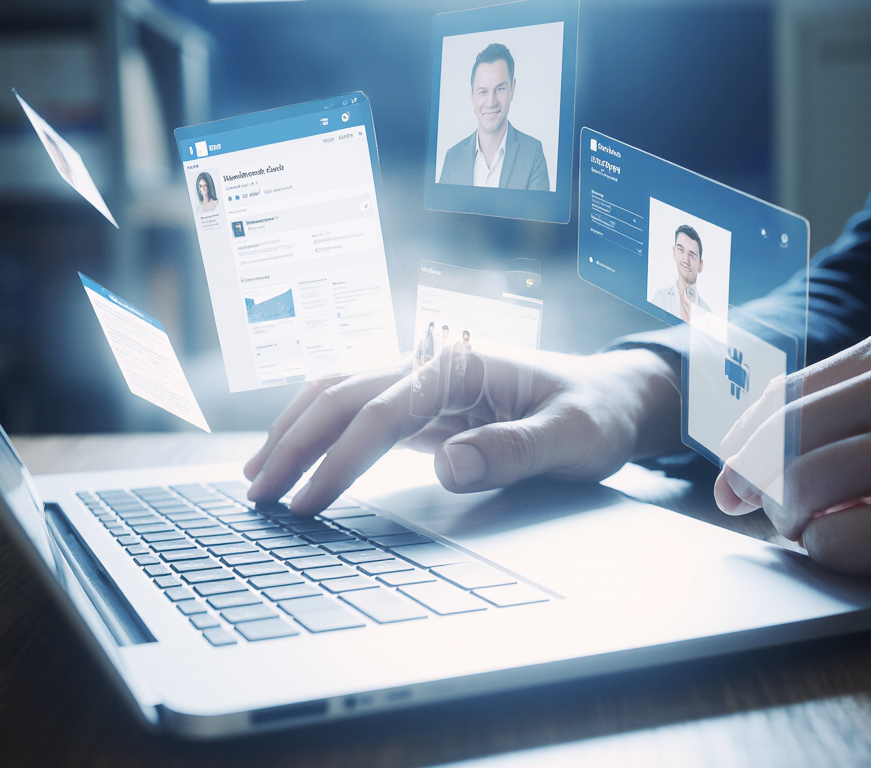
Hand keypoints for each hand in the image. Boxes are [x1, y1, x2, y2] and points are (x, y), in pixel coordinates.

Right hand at [244, 347, 682, 515]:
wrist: (614, 396)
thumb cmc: (596, 414)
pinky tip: (294, 458)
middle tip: (257, 495)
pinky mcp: (423, 403)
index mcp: (464, 365)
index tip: (307, 503)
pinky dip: (318, 431)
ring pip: (339, 393)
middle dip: (294, 442)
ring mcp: (425, 382)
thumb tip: (448, 465)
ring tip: (255, 477)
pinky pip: (357, 411)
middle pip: (343, 393)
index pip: (383, 411)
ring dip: (294, 430)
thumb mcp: (574, 438)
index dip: (339, 459)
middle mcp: (434, 365)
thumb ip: (515, 449)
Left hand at [715, 307, 870, 622]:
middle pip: (780, 434)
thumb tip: (773, 447)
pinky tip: (870, 553)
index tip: (733, 474)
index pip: (790, 386)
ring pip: (796, 485)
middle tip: (760, 513)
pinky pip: (835, 542)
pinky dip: (834, 556)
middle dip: (755, 482)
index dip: (748, 439)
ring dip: (796, 522)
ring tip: (829, 532)